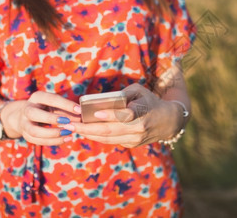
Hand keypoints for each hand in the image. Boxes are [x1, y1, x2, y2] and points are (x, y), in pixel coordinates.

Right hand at [2, 91, 81, 145]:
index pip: (51, 99)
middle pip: (34, 114)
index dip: (65, 104)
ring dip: (53, 134)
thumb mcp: (56, 105)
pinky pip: (38, 141)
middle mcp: (27, 109)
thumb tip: (81, 117)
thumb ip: (67, 110)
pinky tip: (66, 139)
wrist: (26, 116)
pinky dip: (53, 141)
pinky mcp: (26, 135)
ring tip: (68, 133)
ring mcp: (24, 123)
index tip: (79, 110)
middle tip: (68, 122)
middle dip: (51, 119)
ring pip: (35, 131)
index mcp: (37, 97)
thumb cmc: (47, 108)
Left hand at [66, 83, 185, 147]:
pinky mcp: (131, 145)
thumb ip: (124, 93)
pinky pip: (110, 140)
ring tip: (71, 128)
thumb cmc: (149, 101)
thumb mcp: (140, 91)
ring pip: (107, 138)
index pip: (125, 115)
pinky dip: (96, 136)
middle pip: (110, 130)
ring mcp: (134, 139)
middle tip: (70, 124)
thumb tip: (103, 100)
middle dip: (87, 128)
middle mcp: (138, 128)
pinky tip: (84, 131)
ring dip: (88, 134)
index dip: (110, 115)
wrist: (167, 122)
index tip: (95, 113)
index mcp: (142, 112)